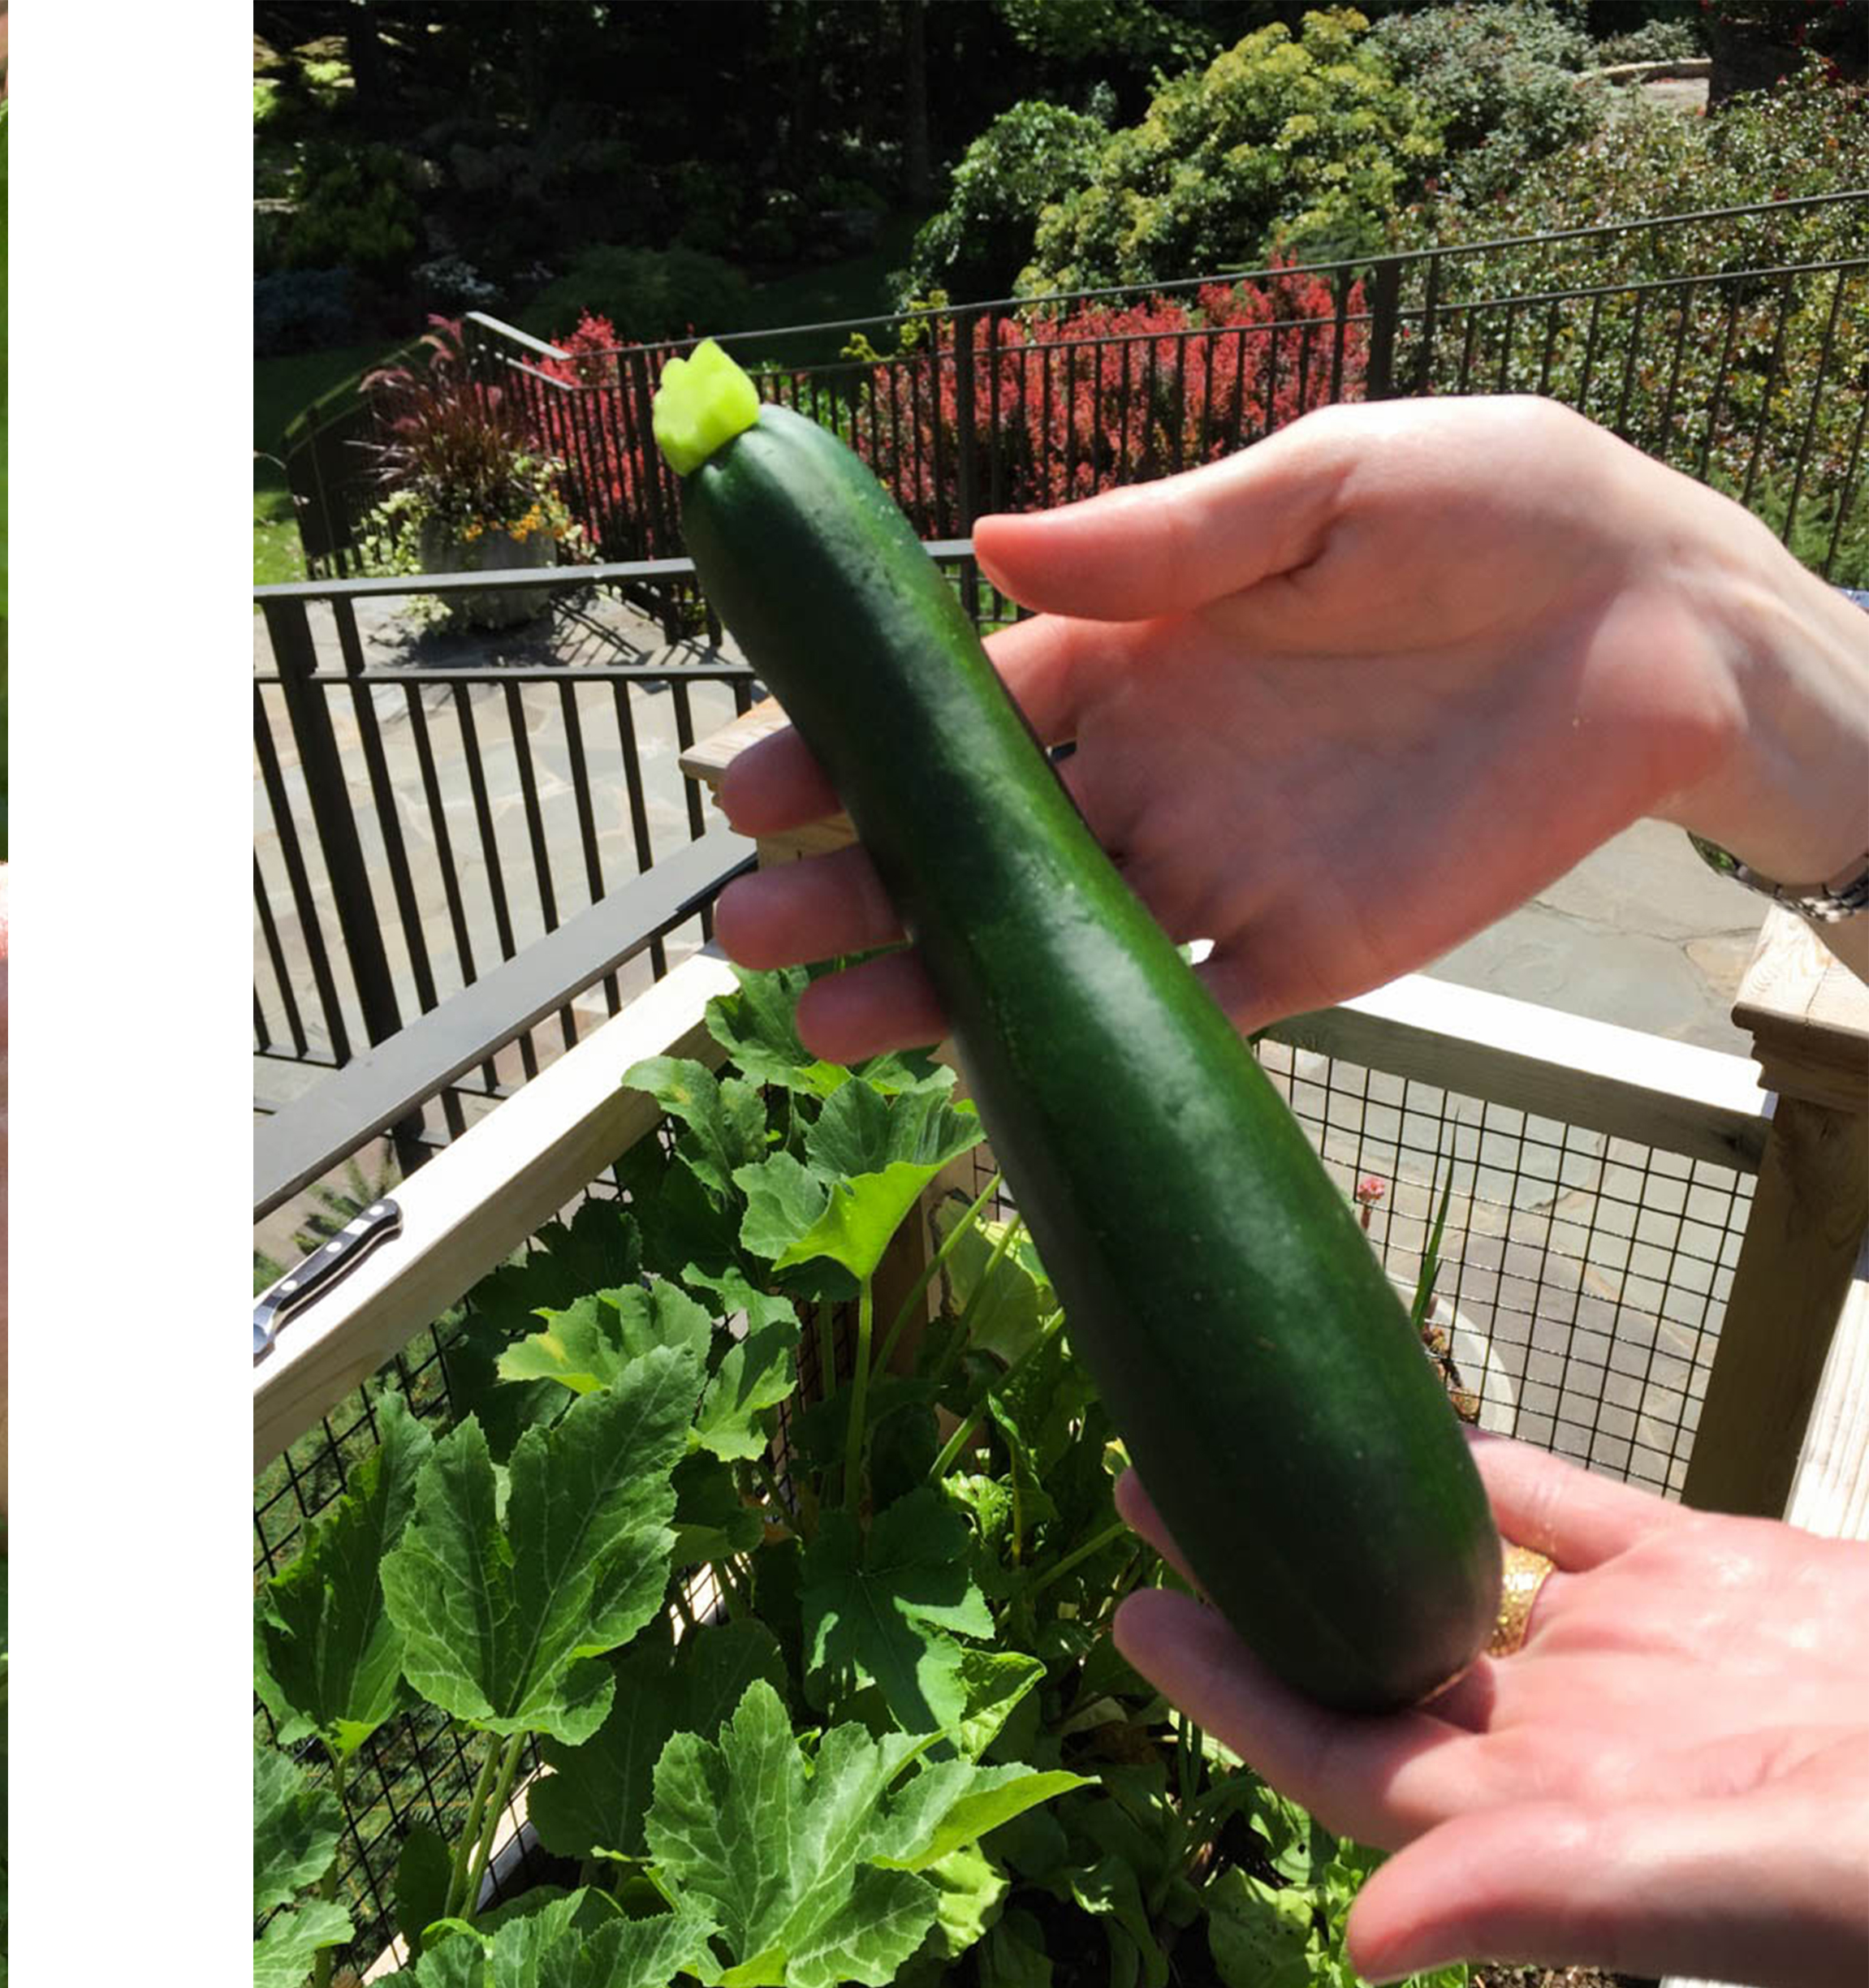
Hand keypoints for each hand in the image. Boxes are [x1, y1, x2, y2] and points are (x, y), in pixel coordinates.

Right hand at [713, 396, 1868, 1058]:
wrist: (1673, 619)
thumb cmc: (1501, 512)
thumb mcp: (1328, 481)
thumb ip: (1170, 537)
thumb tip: (992, 551)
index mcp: (1130, 653)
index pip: (954, 713)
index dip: (850, 748)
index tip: (756, 784)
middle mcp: (1148, 769)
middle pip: (966, 845)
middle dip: (849, 887)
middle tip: (745, 928)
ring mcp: (1216, 868)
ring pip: (1042, 946)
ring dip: (931, 989)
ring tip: (823, 1026)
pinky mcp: (1307, 952)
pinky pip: (1180, 1017)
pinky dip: (1090, 1049)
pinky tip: (995, 1075)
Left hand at [1114, 1436, 1868, 1987]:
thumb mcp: (1763, 1877)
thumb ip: (1565, 1896)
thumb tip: (1363, 1937)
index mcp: (1567, 1825)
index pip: (1349, 1757)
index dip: (1239, 1689)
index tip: (1136, 1608)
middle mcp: (1587, 1746)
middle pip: (1373, 1653)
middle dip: (1259, 1577)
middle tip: (1147, 1477)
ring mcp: (1655, 1660)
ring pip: (1459, 1572)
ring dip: (1350, 1509)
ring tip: (1240, 1428)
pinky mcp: (1736, 1586)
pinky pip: (1579, 1514)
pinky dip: (1495, 1466)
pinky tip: (1409, 1413)